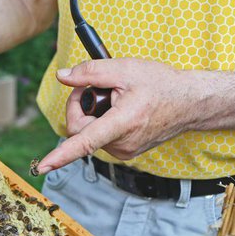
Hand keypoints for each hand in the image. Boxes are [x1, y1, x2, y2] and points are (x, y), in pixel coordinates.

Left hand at [37, 58, 195, 173]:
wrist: (190, 102)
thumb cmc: (161, 84)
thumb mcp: (125, 69)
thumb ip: (90, 72)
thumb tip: (63, 76)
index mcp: (123, 123)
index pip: (85, 142)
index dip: (61, 155)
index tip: (43, 166)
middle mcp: (122, 144)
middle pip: (79, 130)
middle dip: (78, 107)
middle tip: (91, 86)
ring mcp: (124, 151)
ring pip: (89, 134)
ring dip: (91, 114)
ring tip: (112, 98)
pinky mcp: (126, 152)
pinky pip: (101, 138)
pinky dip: (101, 122)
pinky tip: (117, 110)